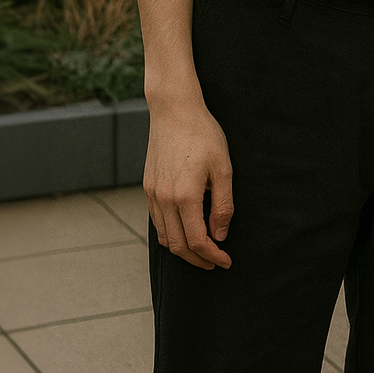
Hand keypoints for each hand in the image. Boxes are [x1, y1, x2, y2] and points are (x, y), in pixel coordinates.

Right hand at [144, 98, 233, 269]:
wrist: (174, 110)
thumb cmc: (203, 135)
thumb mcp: (223, 168)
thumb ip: (222, 205)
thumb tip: (220, 234)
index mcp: (185, 196)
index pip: (197, 241)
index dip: (213, 256)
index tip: (225, 261)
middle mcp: (164, 199)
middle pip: (178, 245)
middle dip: (198, 259)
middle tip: (215, 262)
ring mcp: (153, 194)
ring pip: (165, 237)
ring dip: (182, 249)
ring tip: (202, 249)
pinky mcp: (148, 187)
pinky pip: (157, 221)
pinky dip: (170, 233)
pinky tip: (185, 229)